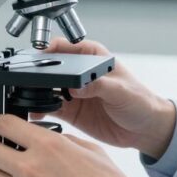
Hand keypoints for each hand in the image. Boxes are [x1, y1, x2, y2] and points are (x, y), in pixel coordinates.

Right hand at [40, 38, 176, 158]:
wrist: (145, 129)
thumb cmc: (141, 101)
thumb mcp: (122, 90)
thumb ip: (99, 86)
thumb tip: (78, 86)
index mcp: (91, 56)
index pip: (64, 46)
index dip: (49, 49)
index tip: (40, 56)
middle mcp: (78, 72)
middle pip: (50, 67)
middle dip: (38, 74)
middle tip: (31, 81)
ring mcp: (72, 92)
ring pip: (45, 88)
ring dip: (36, 93)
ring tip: (31, 99)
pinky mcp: (70, 110)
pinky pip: (48, 107)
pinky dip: (40, 109)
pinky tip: (37, 112)